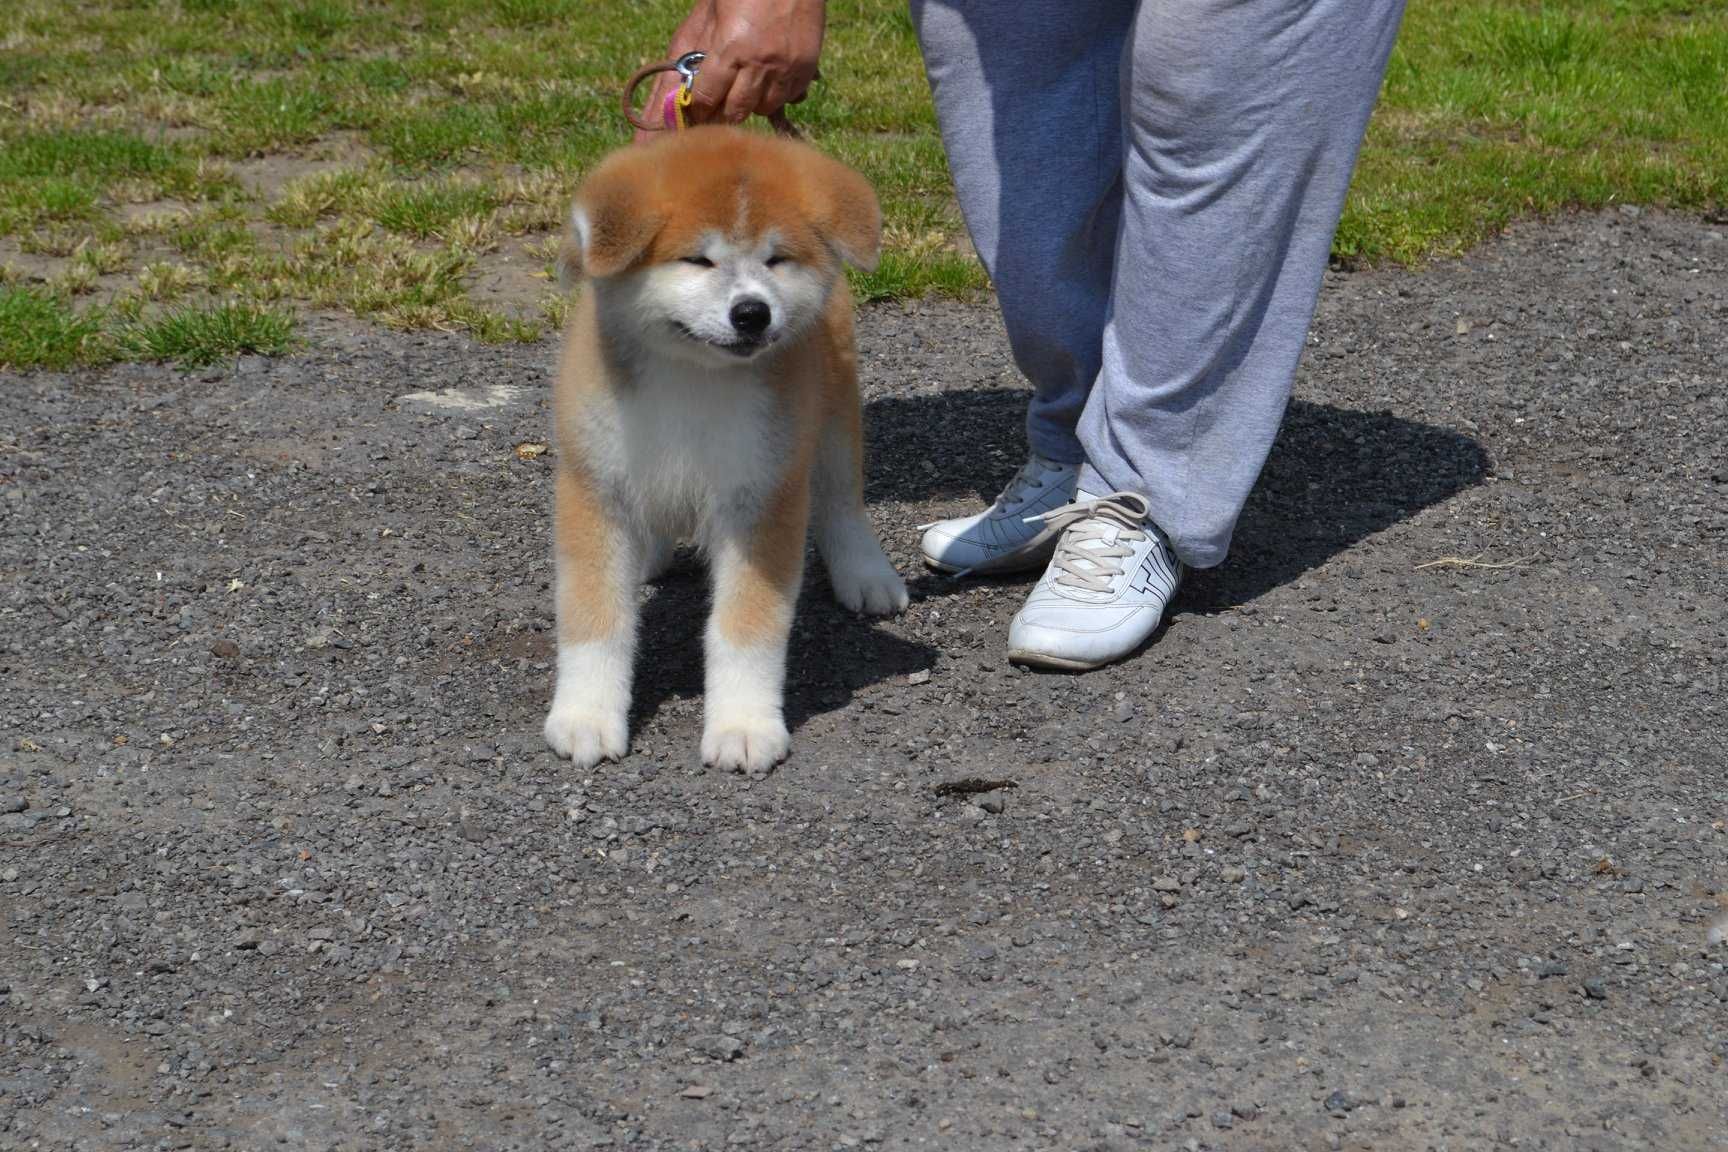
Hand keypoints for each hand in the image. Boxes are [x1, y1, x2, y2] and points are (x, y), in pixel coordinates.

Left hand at [633, 0, 824, 142]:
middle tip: (718, 101)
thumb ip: (696, 46)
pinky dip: (777, 93)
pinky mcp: (806, 68)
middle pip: (736, 111)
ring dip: (752, 102)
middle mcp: (759, 64)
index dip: (698, 108)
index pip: (707, 98)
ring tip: (746, 83)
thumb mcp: (711, 11)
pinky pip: (789, 98)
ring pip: (763, 109)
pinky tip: (770, 76)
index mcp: (730, 47)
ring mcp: (786, 68)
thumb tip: (680, 82)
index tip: (695, 108)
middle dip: (723, 110)